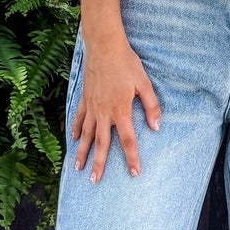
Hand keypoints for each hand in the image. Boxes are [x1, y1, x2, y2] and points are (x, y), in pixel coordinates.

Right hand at [72, 33, 159, 181]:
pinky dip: (75, 130)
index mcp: (121, 111)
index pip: (128, 141)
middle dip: (99, 164)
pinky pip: (78, 119)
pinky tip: (72, 140)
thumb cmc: (127, 64)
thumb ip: (151, 106)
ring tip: (78, 168)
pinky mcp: (84, 99)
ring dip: (82, 153)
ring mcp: (91, 107)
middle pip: (101, 144)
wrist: (104, 47)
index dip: (132, 158)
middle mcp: (104, 113)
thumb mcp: (144, 84)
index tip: (134, 173)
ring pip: (85, 135)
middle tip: (95, 181)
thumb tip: (156, 127)